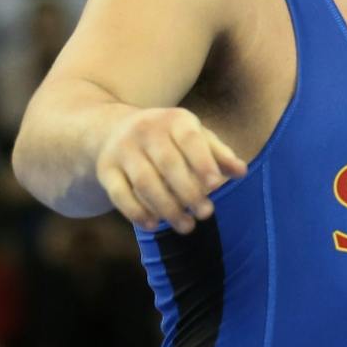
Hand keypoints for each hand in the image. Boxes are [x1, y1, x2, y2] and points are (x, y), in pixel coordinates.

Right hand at [95, 107, 246, 233]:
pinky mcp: (105, 169)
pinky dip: (137, 212)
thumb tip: (241, 172)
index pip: (190, 139)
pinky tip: (154, 225)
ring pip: (145, 182)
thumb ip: (219, 154)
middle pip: (168, 164)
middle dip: (188, 192)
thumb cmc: (170, 138)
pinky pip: (120, 194)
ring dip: (167, 208)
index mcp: (174, 120)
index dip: (203, 162)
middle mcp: (145, 130)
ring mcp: (122, 150)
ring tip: (187, 226)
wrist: (115, 129)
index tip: (216, 186)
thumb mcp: (196, 137)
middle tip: (206, 213)